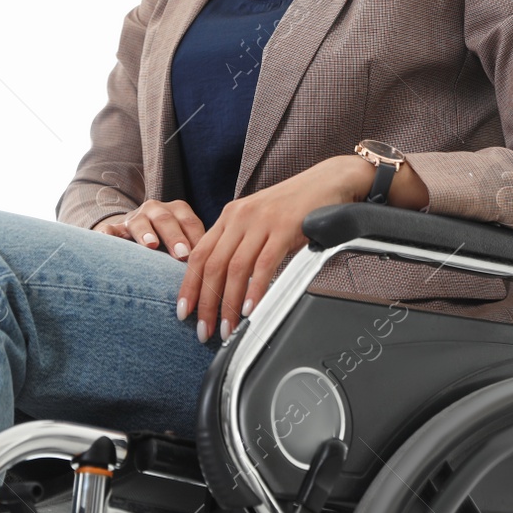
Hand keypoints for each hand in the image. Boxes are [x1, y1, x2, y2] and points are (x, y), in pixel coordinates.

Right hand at [96, 200, 205, 259]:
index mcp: (177, 211)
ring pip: (139, 222)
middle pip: (167, 220)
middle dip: (176, 237)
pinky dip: (108, 235)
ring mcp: (133, 218)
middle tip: (184, 254)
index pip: (190, 222)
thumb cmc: (167, 243)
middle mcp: (155, 210)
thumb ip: (197, 251)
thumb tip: (218, 277)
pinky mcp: (113, 229)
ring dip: (146, 233)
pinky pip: (108, 230)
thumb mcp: (183, 240)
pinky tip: (107, 241)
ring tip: (151, 245)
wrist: (133, 233)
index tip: (205, 255)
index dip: (198, 238)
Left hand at [176, 154, 366, 342]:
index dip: (188, 286)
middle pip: (212, 265)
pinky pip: (264, 264)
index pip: (199, 254)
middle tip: (203, 330)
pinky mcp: (284, 227)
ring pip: (235, 268)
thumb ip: (240, 244)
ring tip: (228, 329)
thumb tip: (226, 284)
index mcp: (230, 216)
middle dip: (205, 303)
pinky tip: (252, 309)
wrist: (328, 182)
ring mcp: (261, 221)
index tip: (184, 311)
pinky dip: (255, 290)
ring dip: (229, 304)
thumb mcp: (259, 221)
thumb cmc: (295, 206)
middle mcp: (240, 216)